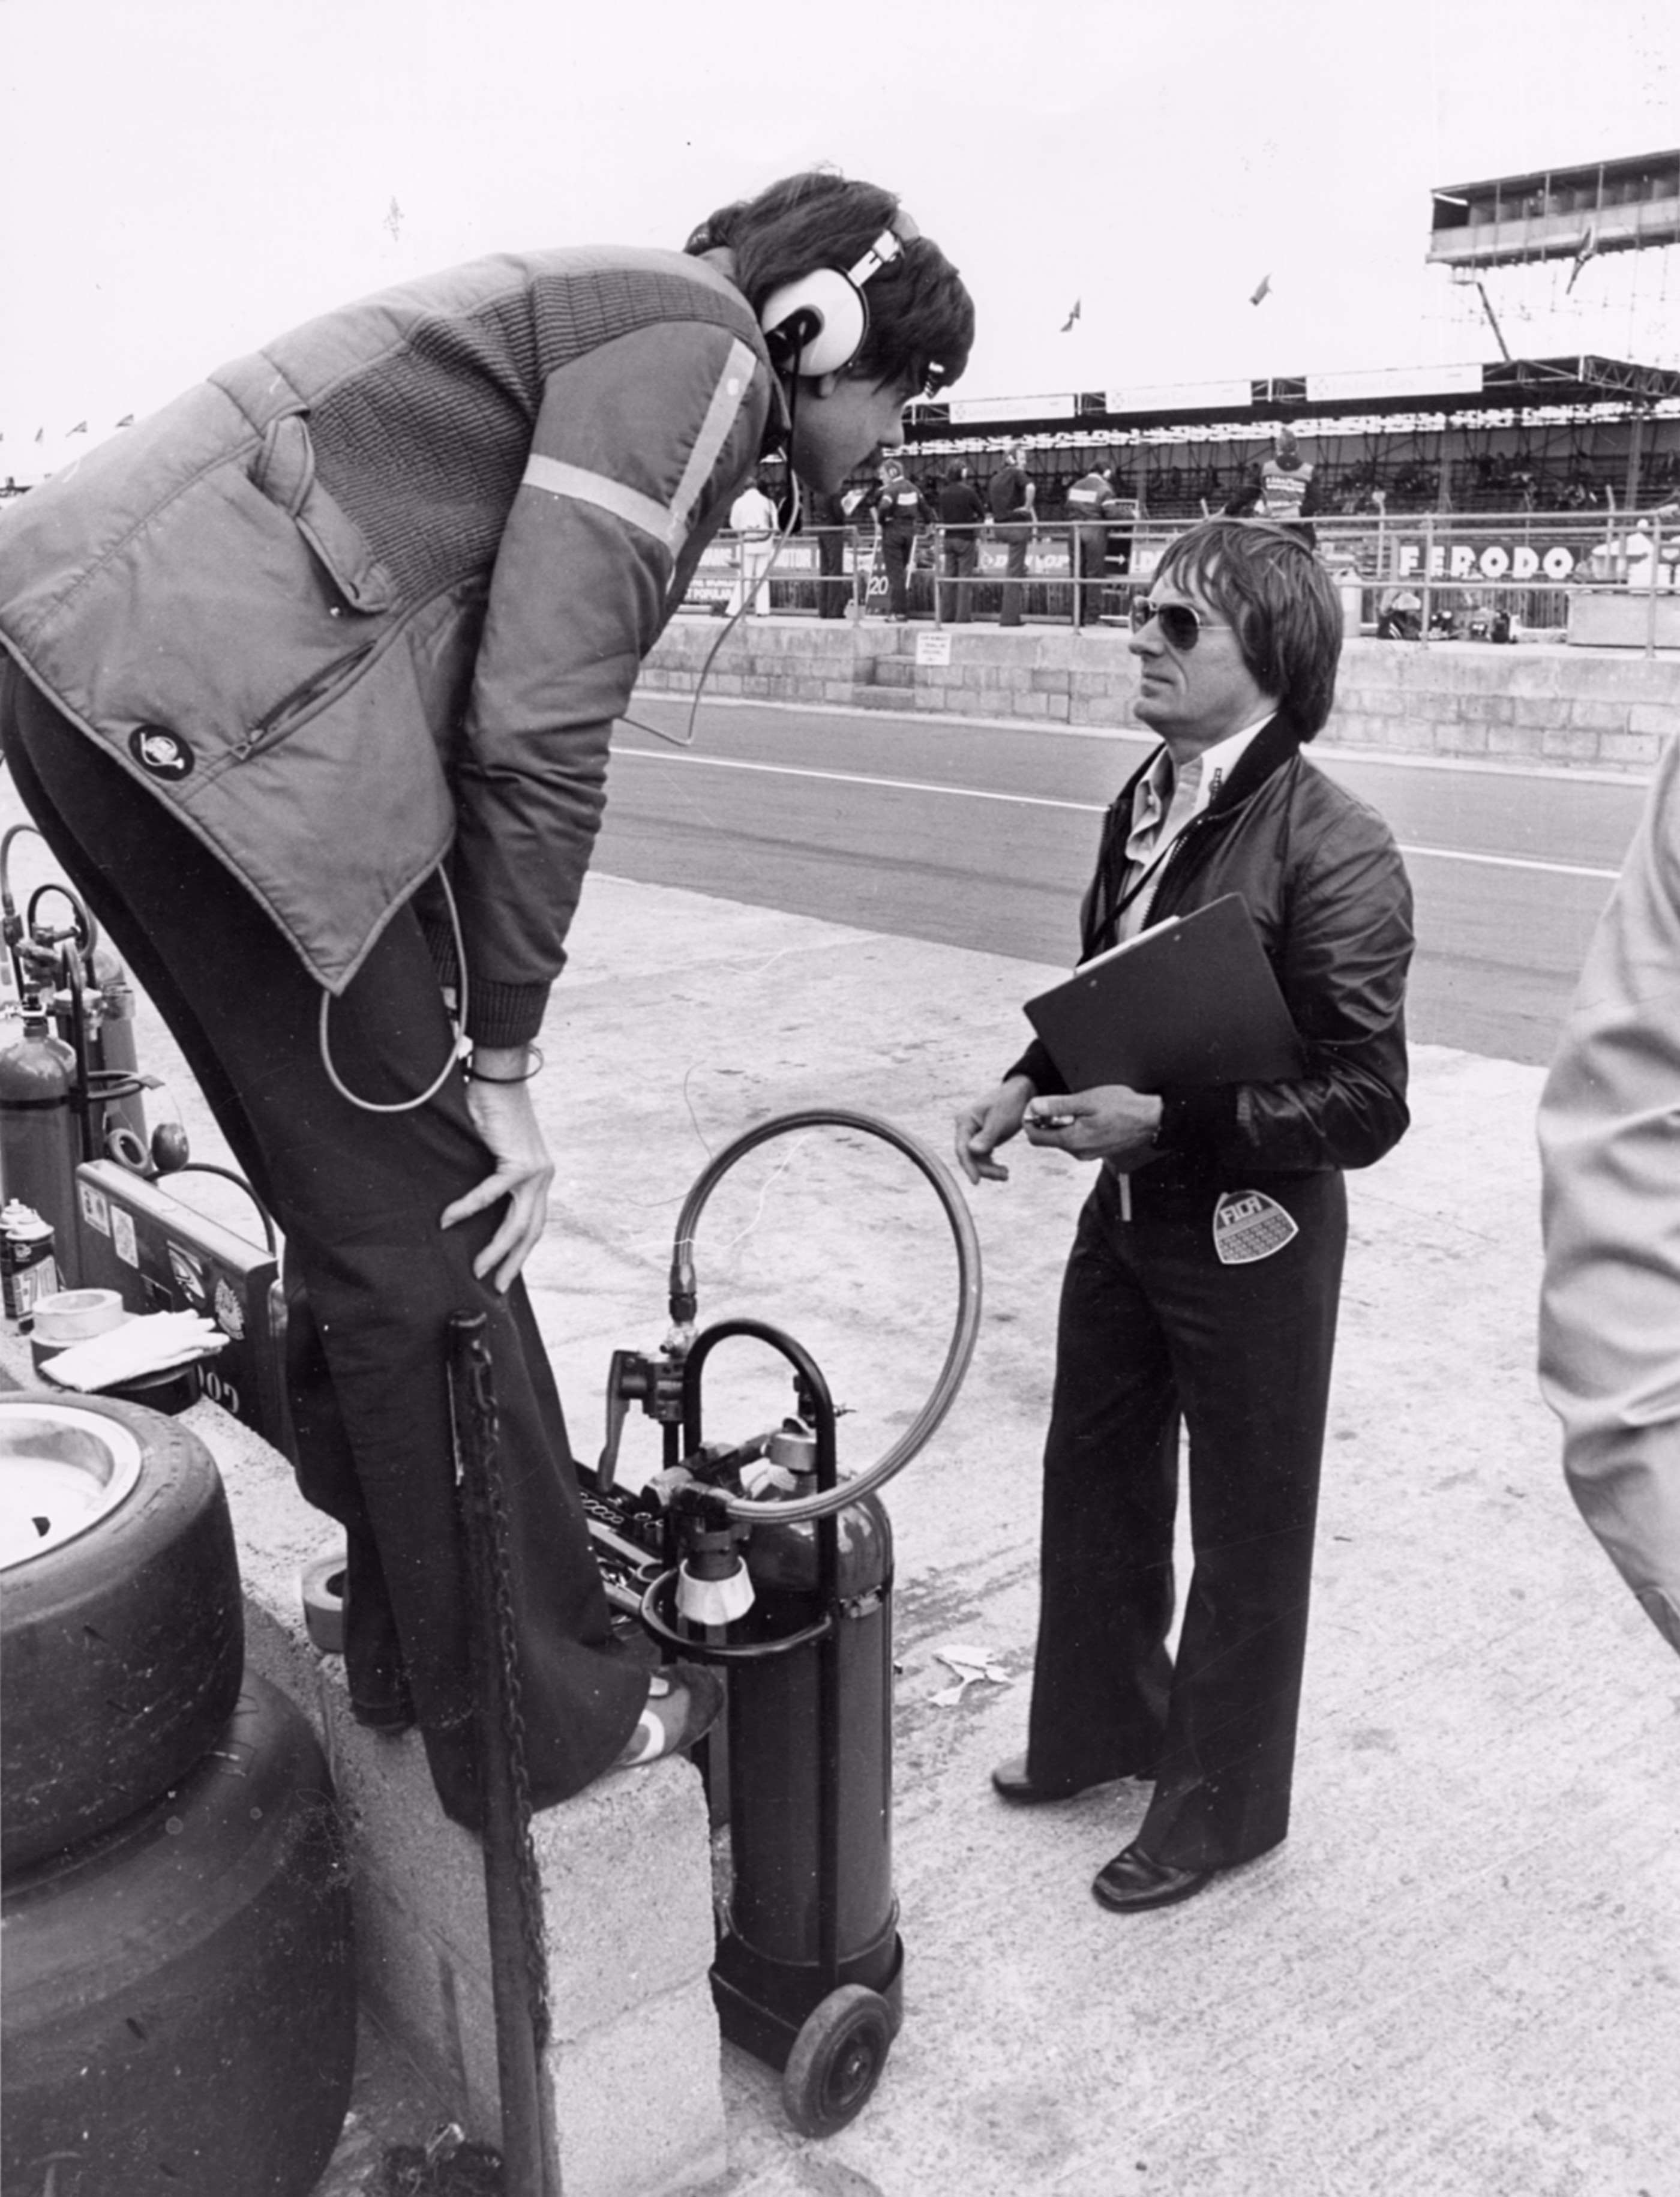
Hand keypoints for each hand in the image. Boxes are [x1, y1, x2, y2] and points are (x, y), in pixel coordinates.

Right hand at [441, 1070, 554, 1291]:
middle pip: (532, 1231)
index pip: (533, 1221)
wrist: (499, 1077)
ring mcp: (535, 1171)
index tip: (504, 1270)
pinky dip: (468, 1208)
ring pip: (518, 1223)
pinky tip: (449, 1220)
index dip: (519, 1248)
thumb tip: (462, 1207)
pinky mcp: (519, 1162)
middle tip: (496, 1286)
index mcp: (539, 1176)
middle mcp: (543, 1177)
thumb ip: (488, 1177)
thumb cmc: (490, 1110)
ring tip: (478, 1268)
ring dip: (497, 1249)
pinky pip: (491, 1194)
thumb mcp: (492, 1152)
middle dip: (513, 1261)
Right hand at [954, 1075, 1034, 1183]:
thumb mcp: (999, 1120)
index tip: (976, 1181)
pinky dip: (992, 1165)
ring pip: (976, 1159)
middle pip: (968, 1156)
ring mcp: (973, 1134)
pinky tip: (1003, 1170)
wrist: (1022, 1094)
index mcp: (965, 1120)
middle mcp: (966, 1128)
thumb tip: (972, 1151)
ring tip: (1006, 1174)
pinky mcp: (982, 1139)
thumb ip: (986, 1137)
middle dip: (984, 1169)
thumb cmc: (1010, 1103)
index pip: (962, 1148)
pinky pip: (982, 1157)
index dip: (968, 1166)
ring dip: (989, 1169)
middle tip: (1003, 1175)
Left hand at [1023, 1085, 1162, 1166]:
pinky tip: (1088, 1115)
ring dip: (1062, 1124)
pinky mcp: (1096, 1151)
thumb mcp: (1087, 1100)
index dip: (1030, 1120)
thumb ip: (1058, 1106)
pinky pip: (1076, 1141)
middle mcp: (1078, 1152)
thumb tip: (1034, 1107)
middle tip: (1057, 1102)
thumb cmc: (1123, 1107)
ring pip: (1062, 1139)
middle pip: (1048, 1139)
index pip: (1035, 1137)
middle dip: (1046, 1121)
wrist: (1151, 1120)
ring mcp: (1088, 1154)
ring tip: (1077, 1107)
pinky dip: (1075, 1128)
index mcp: (1072, 1140)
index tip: (1035, 1106)